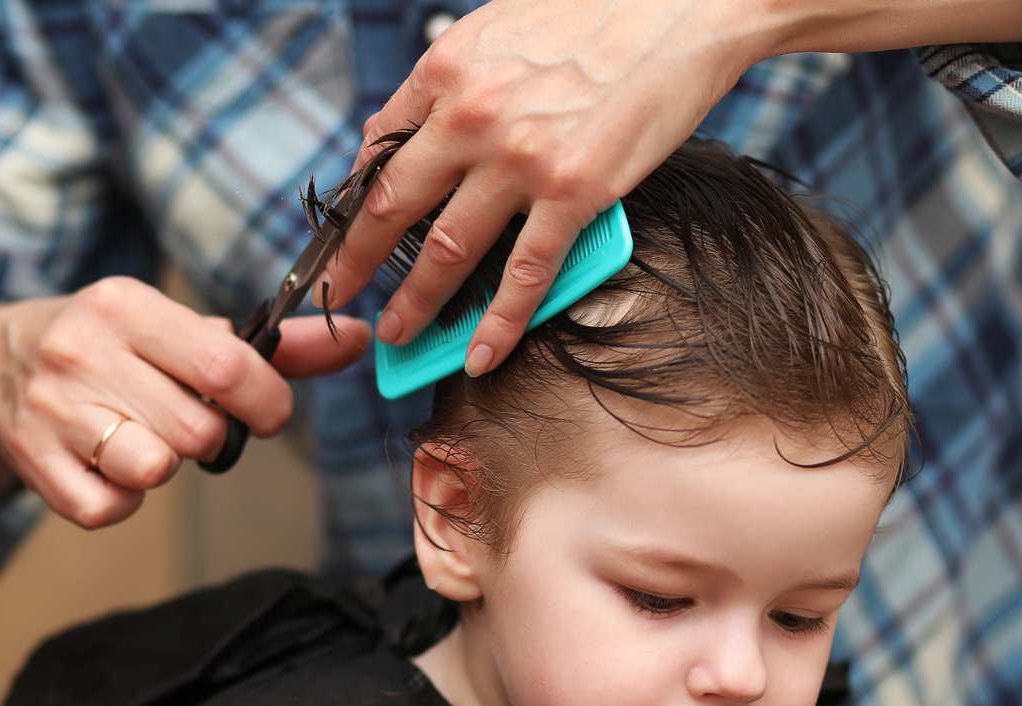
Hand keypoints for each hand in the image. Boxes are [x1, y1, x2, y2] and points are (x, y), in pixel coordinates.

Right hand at [0, 276, 369, 528]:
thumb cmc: (115, 348)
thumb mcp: (181, 328)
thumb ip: (274, 344)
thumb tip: (359, 338)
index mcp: (126, 305)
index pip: (226, 365)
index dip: (266, 404)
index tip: (266, 414)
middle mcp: (81, 350)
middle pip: (197, 430)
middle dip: (208, 437)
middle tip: (185, 422)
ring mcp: (50, 408)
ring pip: (154, 469)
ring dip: (165, 466)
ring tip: (146, 440)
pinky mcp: (31, 461)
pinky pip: (109, 508)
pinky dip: (123, 501)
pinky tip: (113, 469)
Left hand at [319, 0, 772, 375]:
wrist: (681, 4)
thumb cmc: (598, 8)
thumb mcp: (500, 26)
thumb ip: (458, 79)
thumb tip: (422, 128)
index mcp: (447, 69)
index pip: (379, 148)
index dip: (355, 199)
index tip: (343, 233)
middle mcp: (471, 116)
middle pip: (394, 207)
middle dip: (358, 262)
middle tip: (341, 296)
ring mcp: (521, 159)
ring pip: (448, 250)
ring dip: (417, 302)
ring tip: (400, 334)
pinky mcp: (576, 193)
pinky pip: (527, 273)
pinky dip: (500, 322)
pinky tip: (480, 354)